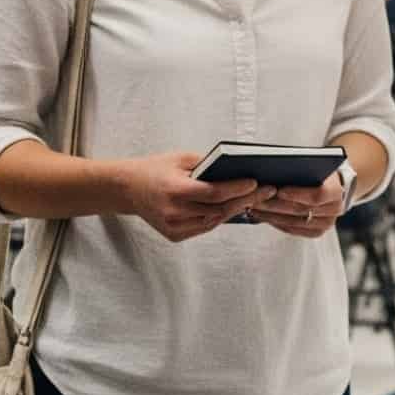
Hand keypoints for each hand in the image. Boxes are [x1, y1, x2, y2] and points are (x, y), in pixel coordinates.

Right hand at [116, 152, 272, 243]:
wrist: (127, 189)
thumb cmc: (156, 168)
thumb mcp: (181, 158)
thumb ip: (207, 165)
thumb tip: (237, 170)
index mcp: (174, 190)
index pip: (213, 192)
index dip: (237, 189)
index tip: (256, 182)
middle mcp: (174, 212)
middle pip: (217, 209)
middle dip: (244, 199)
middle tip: (267, 191)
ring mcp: (173, 227)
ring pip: (214, 221)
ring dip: (235, 210)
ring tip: (255, 199)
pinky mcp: (174, 236)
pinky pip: (204, 227)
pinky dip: (220, 217)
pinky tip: (234, 208)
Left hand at [247, 168, 346, 239]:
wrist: (333, 186)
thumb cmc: (319, 173)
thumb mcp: (315, 166)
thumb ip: (300, 169)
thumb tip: (273, 172)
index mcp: (336, 191)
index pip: (317, 195)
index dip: (297, 194)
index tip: (278, 190)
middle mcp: (334, 210)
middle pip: (302, 210)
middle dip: (276, 205)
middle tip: (256, 199)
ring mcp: (326, 224)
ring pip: (294, 222)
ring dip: (272, 216)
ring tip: (254, 208)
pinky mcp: (316, 232)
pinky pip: (293, 230)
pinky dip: (276, 223)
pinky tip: (263, 216)